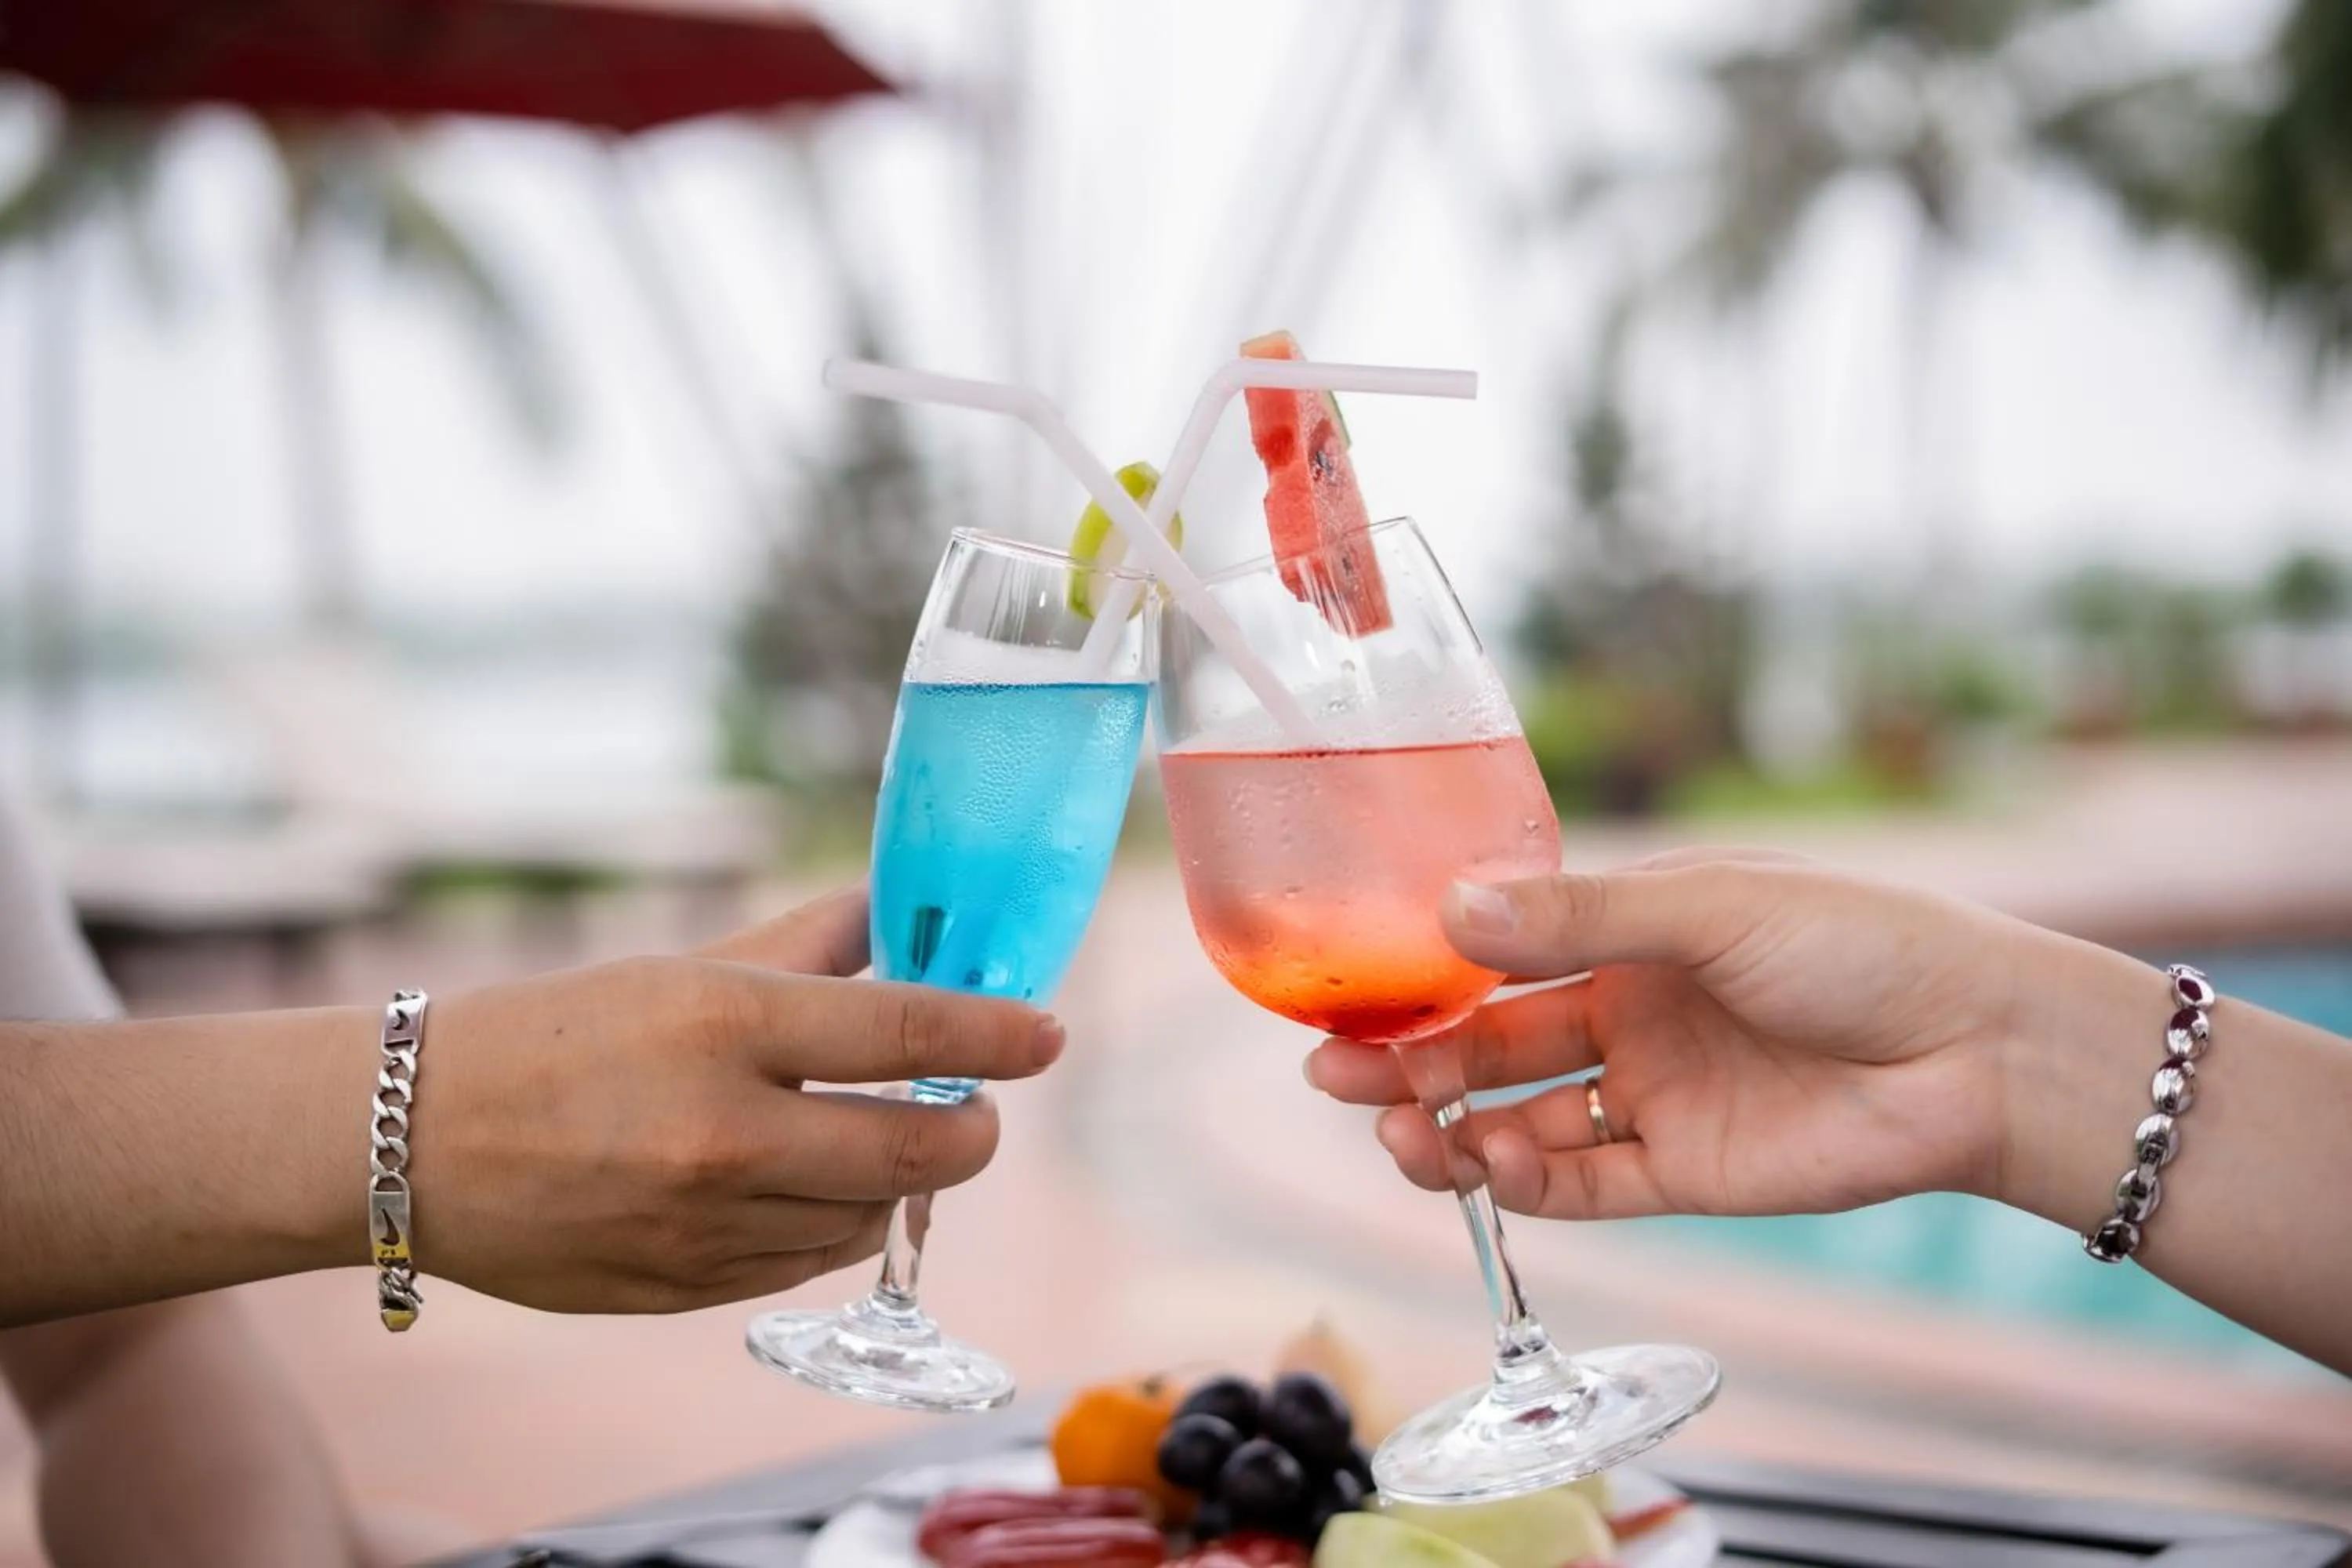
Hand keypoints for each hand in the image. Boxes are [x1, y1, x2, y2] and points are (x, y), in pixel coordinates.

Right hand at [411, 888, 1061, 1311]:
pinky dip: (831, 1227)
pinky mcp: (685, 1291)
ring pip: (871, 1219)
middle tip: (977, 1111)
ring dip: (897, 1184)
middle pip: (918, 1151)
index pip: (907, 1031)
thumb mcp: (676, 969)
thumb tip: (892, 916)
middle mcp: (725, 1133)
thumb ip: (801, 947)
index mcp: (724, 1027)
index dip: (995, 1036)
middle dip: (973, 1132)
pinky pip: (807, 1264)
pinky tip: (804, 1189)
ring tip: (873, 1142)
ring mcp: (706, 1225)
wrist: (410, 1140)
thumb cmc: (551, 1035)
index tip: (1046, 1035)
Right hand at [1305, 850, 2027, 1221]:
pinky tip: (1484, 1165)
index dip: (1423, 978)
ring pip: (1522, 1122)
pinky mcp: (1687, 1174)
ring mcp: (1656, 1097)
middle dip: (1410, 1062)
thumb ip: (1580, 916)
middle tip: (1333, 1073)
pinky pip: (1583, 1183)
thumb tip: (1449, 908)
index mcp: (1633, 933)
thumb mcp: (1711, 908)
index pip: (1501, 957)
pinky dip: (1524, 1182)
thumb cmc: (1862, 944)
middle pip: (1492, 1046)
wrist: (1981, 1048)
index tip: (1347, 990)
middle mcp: (1632, 1015)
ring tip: (1399, 1135)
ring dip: (1453, 1130)